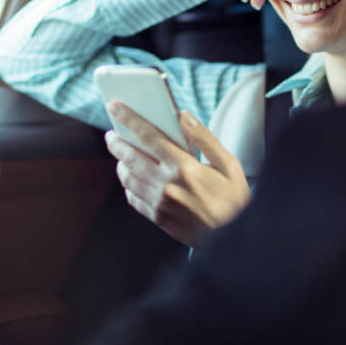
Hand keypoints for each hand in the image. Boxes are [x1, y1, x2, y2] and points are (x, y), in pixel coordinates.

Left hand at [104, 102, 251, 246]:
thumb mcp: (228, 164)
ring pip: (128, 178)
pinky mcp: (158, 218)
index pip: (150, 137)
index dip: (130, 119)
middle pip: (132, 157)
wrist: (233, 238)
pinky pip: (133, 198)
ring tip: (121, 154)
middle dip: (117, 142)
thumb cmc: (234, 198)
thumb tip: (184, 116)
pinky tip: (132, 178)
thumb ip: (205, 138)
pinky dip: (128, 185)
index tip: (115, 106)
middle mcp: (168, 185)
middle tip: (111, 134)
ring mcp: (160, 204)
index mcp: (185, 168)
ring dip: (120, 163)